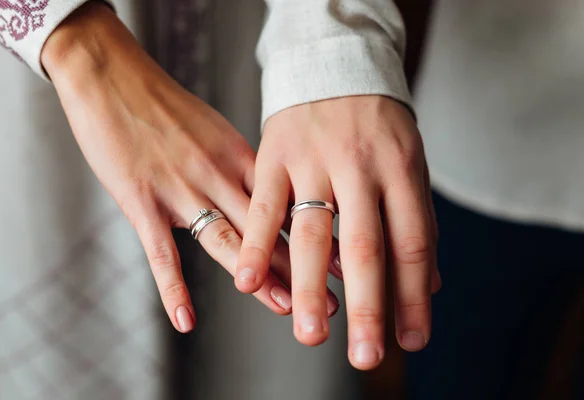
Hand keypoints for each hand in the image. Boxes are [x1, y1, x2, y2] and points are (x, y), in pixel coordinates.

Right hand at [41, 2, 339, 332]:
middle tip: (334, 298)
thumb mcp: (212, 129)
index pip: (284, 205)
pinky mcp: (142, 201)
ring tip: (287, 309)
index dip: (316, 235)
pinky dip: (173, 290)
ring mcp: (181, 189)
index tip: (344, 259)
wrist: (111, 75)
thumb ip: (236, 164)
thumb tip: (261, 190)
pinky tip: (186, 321)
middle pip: (265, 230)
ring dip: (259, 280)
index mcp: (238, 157)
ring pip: (227, 242)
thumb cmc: (161, 104)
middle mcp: (218, 174)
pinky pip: (161, 253)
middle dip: (302, 268)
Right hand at [237, 95, 440, 369]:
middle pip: (364, 246)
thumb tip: (431, 285)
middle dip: (366, 305)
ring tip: (309, 334)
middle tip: (365, 354)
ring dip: (307, 287)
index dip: (414, 296)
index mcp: (401, 169)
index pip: (411, 243)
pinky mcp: (274, 155)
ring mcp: (314, 160)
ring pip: (310, 232)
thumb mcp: (409, 161)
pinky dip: (254, 245)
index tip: (412, 339)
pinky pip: (263, 205)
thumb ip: (418, 220)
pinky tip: (247, 283)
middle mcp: (360, 167)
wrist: (333, 65)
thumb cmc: (377, 122)